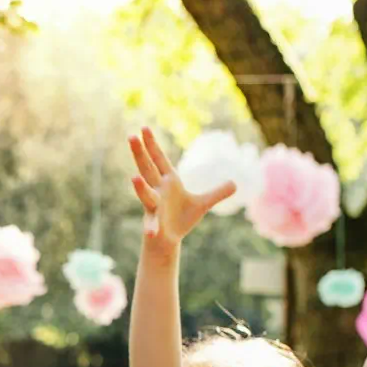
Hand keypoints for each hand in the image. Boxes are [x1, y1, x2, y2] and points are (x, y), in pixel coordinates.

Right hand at [129, 127, 237, 252]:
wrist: (169, 240)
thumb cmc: (182, 218)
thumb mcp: (203, 203)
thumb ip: (217, 192)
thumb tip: (236, 183)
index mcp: (168, 181)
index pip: (159, 159)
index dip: (152, 144)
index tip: (144, 127)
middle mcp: (158, 190)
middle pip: (147, 168)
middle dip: (139, 153)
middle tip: (131, 136)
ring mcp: (154, 206)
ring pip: (146, 194)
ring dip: (140, 187)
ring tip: (134, 178)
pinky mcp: (153, 223)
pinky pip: (151, 224)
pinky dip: (151, 228)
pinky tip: (150, 233)